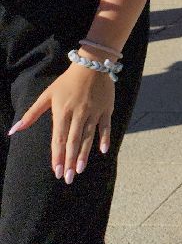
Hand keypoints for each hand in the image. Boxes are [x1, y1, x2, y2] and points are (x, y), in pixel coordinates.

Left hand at [8, 61, 116, 183]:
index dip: (56, 156)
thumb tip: (13, 130)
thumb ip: (31, 114)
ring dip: (84, 154)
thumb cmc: (67, 82)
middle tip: (68, 178)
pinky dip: (105, 138)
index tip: (55, 171)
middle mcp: (78, 114)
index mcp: (62, 112)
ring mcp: (93, 112)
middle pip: (73, 141)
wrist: (91, 65)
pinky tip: (103, 151)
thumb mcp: (47, 95)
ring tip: (80, 170)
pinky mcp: (106, 109)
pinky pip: (105, 126)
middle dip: (69, 161)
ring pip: (88, 136)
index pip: (58, 138)